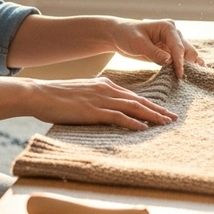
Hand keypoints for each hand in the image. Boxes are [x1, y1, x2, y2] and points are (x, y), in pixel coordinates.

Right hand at [29, 78, 177, 130]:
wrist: (40, 94)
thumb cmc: (58, 96)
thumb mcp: (83, 91)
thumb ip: (97, 95)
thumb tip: (107, 105)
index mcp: (105, 84)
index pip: (134, 95)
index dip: (151, 104)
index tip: (164, 111)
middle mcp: (106, 90)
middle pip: (139, 100)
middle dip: (158, 110)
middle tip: (174, 118)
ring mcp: (100, 99)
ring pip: (133, 107)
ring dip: (151, 116)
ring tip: (166, 123)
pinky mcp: (93, 111)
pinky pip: (117, 117)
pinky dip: (132, 122)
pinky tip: (143, 128)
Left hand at [109, 19, 203, 79]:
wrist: (119, 35)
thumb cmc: (127, 35)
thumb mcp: (138, 44)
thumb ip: (154, 53)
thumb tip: (170, 62)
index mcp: (168, 27)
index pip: (178, 47)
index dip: (180, 62)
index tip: (179, 75)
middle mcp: (174, 34)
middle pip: (188, 51)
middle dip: (188, 64)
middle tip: (184, 80)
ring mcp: (173, 42)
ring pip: (188, 56)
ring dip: (189, 67)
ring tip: (189, 81)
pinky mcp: (170, 51)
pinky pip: (181, 59)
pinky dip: (185, 67)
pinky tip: (190, 78)